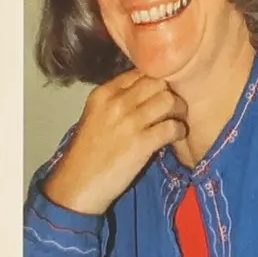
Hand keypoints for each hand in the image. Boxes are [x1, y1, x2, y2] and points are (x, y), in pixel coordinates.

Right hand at [41, 72, 187, 215]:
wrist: (78, 184)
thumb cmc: (88, 154)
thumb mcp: (96, 117)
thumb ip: (116, 101)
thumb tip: (144, 94)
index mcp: (104, 93)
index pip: (139, 72)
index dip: (155, 81)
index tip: (160, 94)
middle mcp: (117, 102)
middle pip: (157, 82)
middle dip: (170, 93)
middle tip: (174, 108)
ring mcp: (130, 122)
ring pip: (168, 100)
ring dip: (178, 111)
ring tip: (176, 121)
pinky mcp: (142, 143)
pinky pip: (172, 127)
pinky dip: (179, 131)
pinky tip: (174, 137)